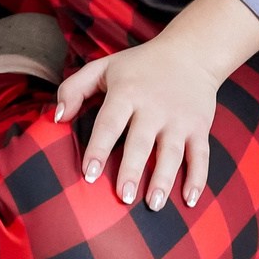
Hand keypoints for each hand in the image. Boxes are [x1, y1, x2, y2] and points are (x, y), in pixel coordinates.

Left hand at [52, 0, 258, 211]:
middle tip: (123, 198)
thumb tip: (57, 118)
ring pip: (172, 153)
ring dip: (164, 180)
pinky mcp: (200, 127)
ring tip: (154, 206)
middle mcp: (154, 107)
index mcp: (126, 92)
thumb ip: (73, 88)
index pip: (109, 124)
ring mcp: (179, 119)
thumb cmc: (137, 66)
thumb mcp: (102, 67)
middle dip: (132, 171)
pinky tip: (189, 201)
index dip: (98, 149)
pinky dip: (198, 179)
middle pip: (141, 143)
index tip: (88, 175)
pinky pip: (201, 156)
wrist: (190, 53)